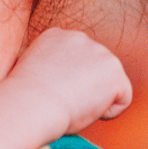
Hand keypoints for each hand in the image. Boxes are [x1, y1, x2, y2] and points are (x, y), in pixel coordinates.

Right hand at [7, 28, 132, 134]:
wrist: (31, 103)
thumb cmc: (25, 100)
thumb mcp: (33, 74)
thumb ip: (50, 69)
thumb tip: (57, 82)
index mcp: (55, 36)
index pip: (76, 62)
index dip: (65, 84)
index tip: (50, 93)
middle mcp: (80, 38)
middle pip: (95, 71)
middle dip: (84, 89)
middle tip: (61, 102)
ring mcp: (100, 52)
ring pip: (109, 86)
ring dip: (94, 100)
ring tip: (71, 104)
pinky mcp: (114, 72)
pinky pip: (122, 100)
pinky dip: (107, 112)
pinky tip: (86, 110)